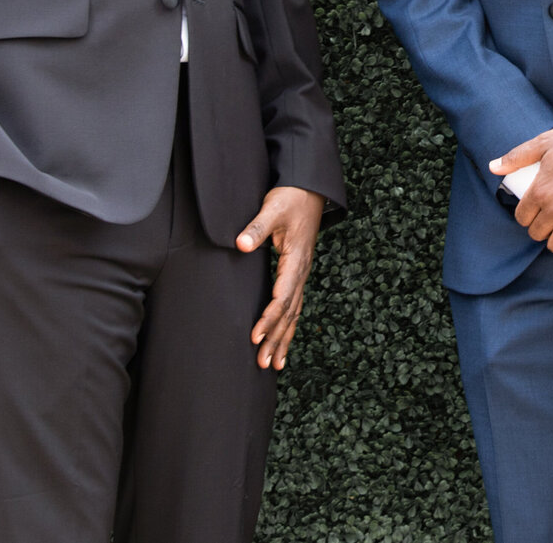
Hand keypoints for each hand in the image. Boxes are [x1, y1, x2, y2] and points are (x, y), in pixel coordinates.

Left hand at [236, 186, 324, 370]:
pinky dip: (289, 326)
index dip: (269, 318)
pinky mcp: (298, 272)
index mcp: (296, 260)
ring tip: (274, 364)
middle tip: (262, 363)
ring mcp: (302, 273)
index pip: (282, 297)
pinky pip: (295, 305)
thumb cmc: (291, 197)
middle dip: (276, 339)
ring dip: (283, 339)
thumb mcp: (272, 208)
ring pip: (294, 313)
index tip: (256, 336)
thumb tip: (241, 244)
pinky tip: (284, 341)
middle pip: (289, 313)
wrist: (310, 189)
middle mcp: (301, 271)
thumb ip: (257, 227)